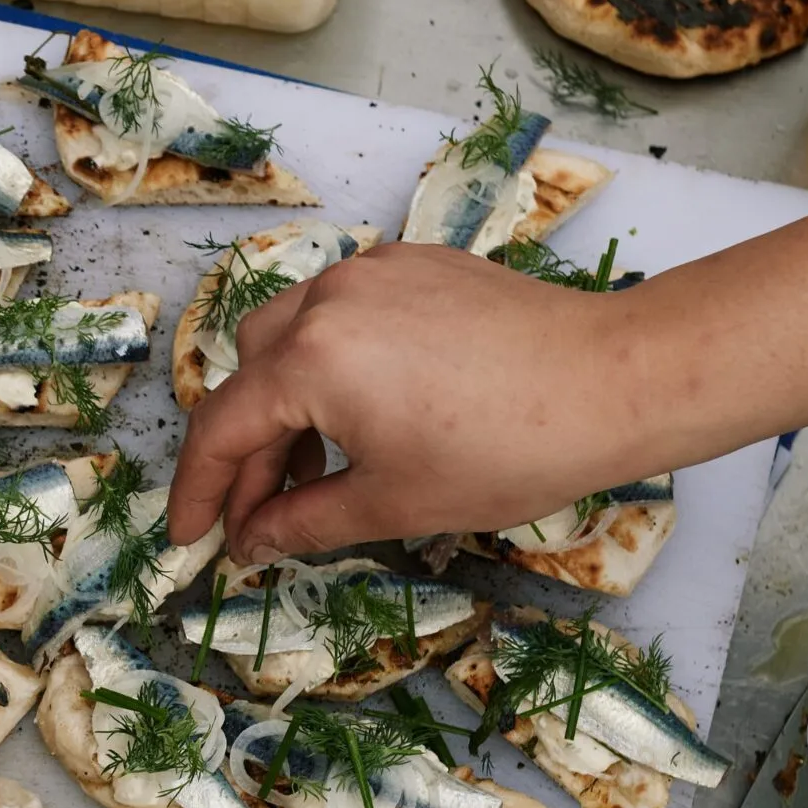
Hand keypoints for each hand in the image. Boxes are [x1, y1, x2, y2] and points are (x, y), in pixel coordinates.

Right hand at [169, 242, 652, 563]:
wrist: (618, 379)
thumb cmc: (507, 450)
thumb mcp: (393, 504)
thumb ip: (302, 523)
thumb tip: (250, 543)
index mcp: (310, 360)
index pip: (222, 429)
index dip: (199, 491)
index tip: (189, 537)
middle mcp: (326, 299)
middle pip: (249, 375)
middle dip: (247, 450)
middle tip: (263, 513)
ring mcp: (372, 272)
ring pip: (289, 336)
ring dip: (285, 403)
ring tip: (320, 466)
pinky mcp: (415, 264)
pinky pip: (342, 313)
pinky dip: (332, 364)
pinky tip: (368, 410)